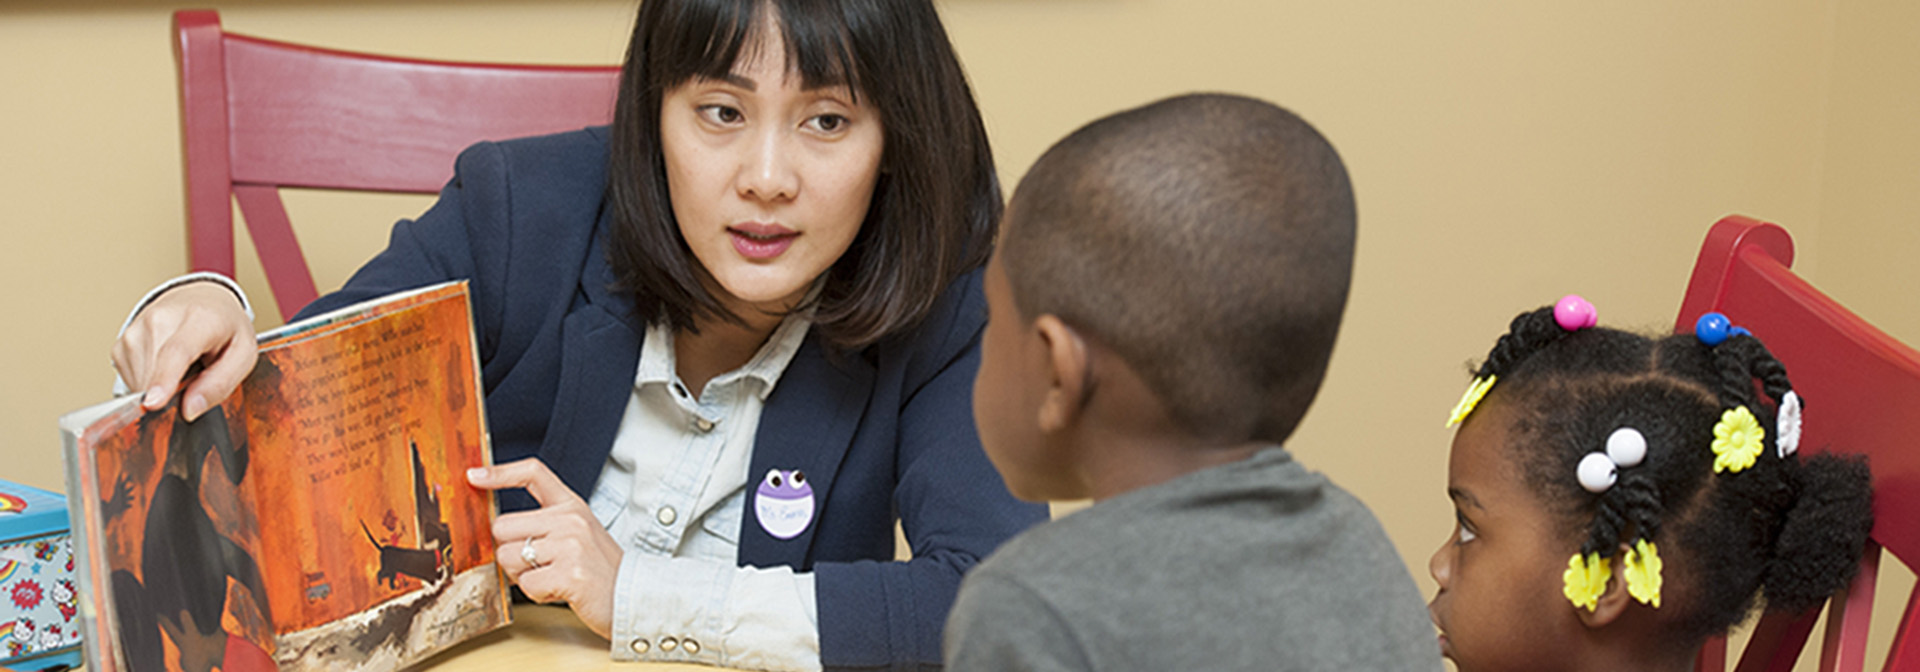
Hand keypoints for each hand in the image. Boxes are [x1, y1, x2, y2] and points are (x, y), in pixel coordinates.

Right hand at [111, 282, 255, 420]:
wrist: (201, 299)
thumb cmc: (225, 327)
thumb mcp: (243, 354)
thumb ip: (221, 383)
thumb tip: (189, 410)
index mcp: (200, 318)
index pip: (176, 351)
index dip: (164, 380)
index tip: (153, 403)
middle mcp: (161, 320)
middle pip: (156, 375)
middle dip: (173, 395)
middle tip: (196, 379)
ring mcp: (136, 331)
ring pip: (142, 383)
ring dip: (162, 388)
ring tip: (183, 367)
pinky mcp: (121, 345)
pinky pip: (132, 380)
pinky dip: (150, 383)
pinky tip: (166, 366)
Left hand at [468, 459, 622, 638]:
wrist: (634, 597)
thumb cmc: (602, 571)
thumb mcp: (578, 534)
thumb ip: (544, 524)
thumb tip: (498, 531)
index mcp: (572, 506)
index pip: (533, 473)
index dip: (500, 473)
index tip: (474, 475)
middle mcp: (570, 519)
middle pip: (503, 527)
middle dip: (509, 551)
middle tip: (536, 564)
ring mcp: (570, 545)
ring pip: (508, 557)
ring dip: (522, 576)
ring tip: (551, 578)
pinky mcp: (569, 573)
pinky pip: (525, 585)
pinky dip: (537, 594)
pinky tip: (559, 591)